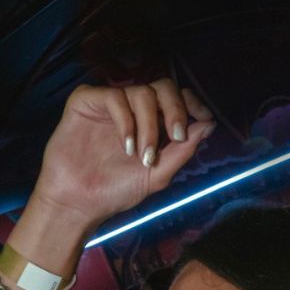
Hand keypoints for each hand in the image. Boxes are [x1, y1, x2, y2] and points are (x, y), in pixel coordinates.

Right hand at [33, 80, 214, 229]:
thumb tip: (209, 125)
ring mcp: (111, 104)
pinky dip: (126, 121)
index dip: (192, 103)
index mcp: (152, 124)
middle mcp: (134, 110)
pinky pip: (114, 97)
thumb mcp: (157, 175)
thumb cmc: (116, 191)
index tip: (203, 118)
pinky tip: (125, 146)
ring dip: (149, 125)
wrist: (79, 202)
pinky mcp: (87, 101)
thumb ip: (182, 151)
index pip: (177, 99)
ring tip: (142, 156)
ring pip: (142, 93)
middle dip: (175, 109)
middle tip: (176, 135)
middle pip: (163, 87)